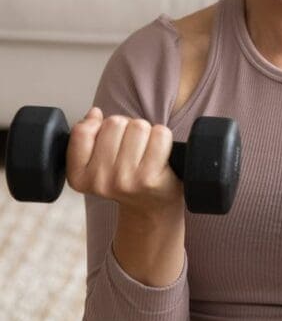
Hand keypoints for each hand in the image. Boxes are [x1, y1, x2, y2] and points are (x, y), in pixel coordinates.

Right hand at [66, 107, 183, 217]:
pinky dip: (163, 137)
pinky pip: (160, 134)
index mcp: (79, 176)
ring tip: (145, 150)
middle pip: (114, 123)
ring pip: (138, 126)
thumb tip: (94, 113)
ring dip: (146, 132)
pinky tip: (160, 152)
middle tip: (132, 146)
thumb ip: (88, 135)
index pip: (82, 131)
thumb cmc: (126, 178)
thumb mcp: (97, 161)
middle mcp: (99, 181)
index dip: (98, 125)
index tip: (108, 138)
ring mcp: (124, 179)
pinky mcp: (149, 177)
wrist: (151, 207)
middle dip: (126, 127)